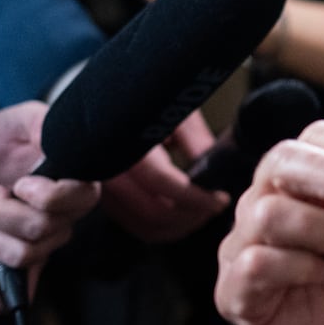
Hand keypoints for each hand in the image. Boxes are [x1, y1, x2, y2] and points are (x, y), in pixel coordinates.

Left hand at [0, 103, 101, 314]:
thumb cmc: (7, 138)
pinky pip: (18, 294)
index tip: (21, 182)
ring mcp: (44, 241)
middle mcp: (67, 216)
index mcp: (78, 182)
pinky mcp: (19, 258)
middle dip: (2, 212)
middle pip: (43, 232)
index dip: (47, 197)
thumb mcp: (24, 120)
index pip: (80, 200)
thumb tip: (56, 141)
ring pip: (24, 256)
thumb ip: (44, 125)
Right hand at [100, 111, 228, 242]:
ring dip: (178, 227)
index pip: (163, 183)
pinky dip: (161, 228)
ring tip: (202, 212)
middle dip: (191, 216)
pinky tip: (182, 215)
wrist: (106, 100)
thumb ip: (195, 141)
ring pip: (143, 226)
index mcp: (124, 144)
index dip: (196, 198)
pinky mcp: (104, 198)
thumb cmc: (144, 96)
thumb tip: (214, 171)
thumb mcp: (173, 110)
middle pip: (153, 212)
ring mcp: (102, 189)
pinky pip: (134, 225)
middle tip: (215, 207)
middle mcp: (106, 170)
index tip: (221, 199)